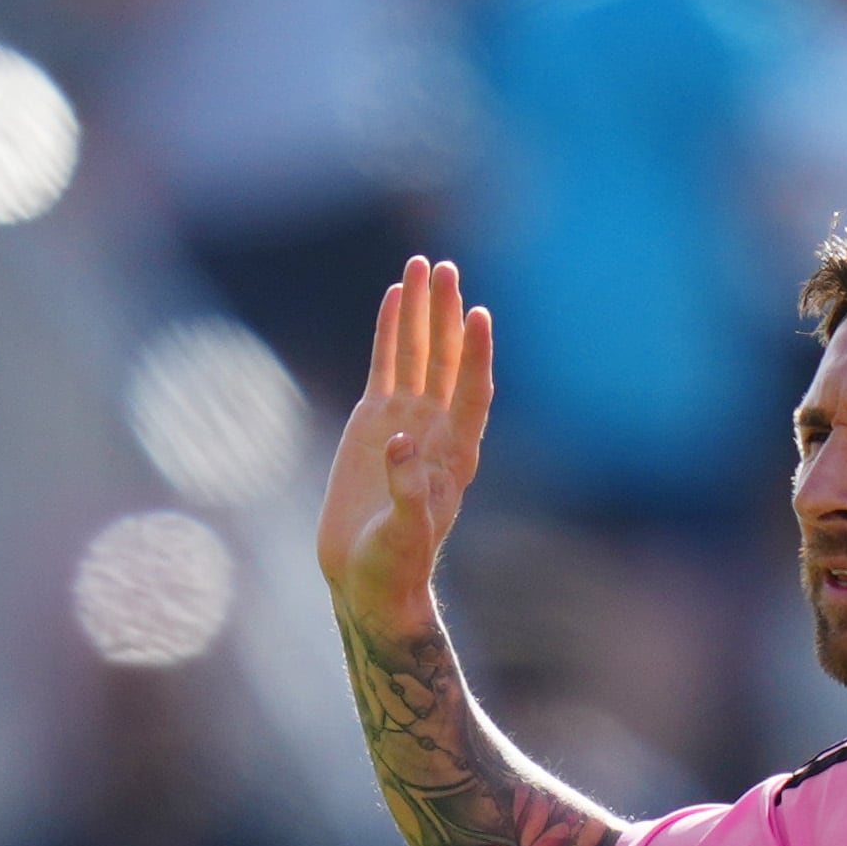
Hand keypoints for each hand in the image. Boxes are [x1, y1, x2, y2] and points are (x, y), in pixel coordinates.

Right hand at [316, 256, 493, 641]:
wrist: (367, 579)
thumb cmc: (394, 566)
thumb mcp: (405, 535)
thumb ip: (407, 492)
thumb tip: (400, 444)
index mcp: (456, 456)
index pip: (472, 393)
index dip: (476, 356)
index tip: (479, 315)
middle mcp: (438, 431)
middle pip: (447, 361)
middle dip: (447, 314)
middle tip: (446, 268)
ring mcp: (407, 421)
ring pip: (418, 355)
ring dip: (422, 312)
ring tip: (423, 266)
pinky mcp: (375, 422)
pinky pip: (387, 366)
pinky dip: (391, 332)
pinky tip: (395, 297)